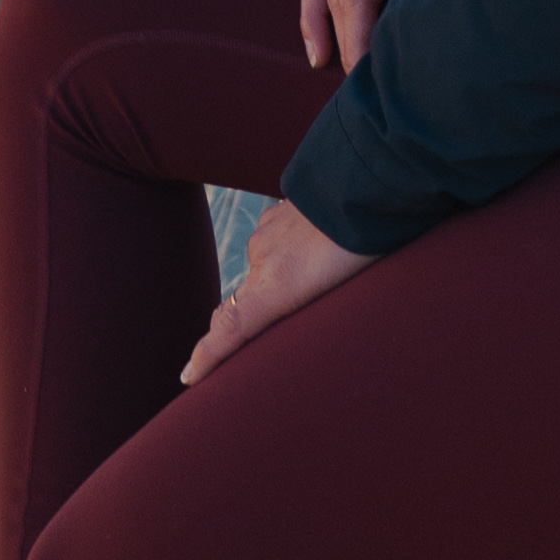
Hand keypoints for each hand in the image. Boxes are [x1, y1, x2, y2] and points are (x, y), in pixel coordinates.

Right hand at [179, 192, 373, 384]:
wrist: (371, 182)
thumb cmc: (369, 245)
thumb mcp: (352, 293)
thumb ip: (321, 310)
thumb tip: (309, 317)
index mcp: (277, 287)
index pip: (229, 330)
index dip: (207, 356)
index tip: (188, 377)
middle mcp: (262, 260)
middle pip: (244, 303)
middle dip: (247, 325)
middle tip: (259, 346)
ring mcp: (268, 232)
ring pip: (266, 270)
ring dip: (284, 282)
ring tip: (320, 283)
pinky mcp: (280, 210)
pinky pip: (278, 241)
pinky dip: (291, 253)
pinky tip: (320, 248)